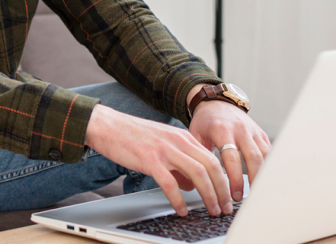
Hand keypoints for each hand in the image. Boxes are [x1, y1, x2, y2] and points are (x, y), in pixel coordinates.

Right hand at [85, 104, 231, 216]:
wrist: (107, 125)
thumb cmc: (132, 136)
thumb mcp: (163, 145)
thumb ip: (179, 163)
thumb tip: (191, 185)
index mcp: (183, 137)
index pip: (213, 159)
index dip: (224, 179)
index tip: (228, 195)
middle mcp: (178, 141)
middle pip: (211, 166)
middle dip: (222, 190)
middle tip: (225, 207)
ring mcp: (165, 150)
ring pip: (197, 174)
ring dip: (208, 195)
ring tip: (211, 210)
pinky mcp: (149, 160)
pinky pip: (170, 183)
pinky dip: (179, 199)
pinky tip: (182, 209)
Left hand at [186, 88, 271, 201]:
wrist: (217, 102)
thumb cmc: (204, 122)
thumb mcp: (195, 135)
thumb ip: (197, 156)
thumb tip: (197, 182)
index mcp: (222, 130)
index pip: (231, 157)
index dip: (235, 178)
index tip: (234, 195)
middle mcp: (240, 129)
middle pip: (253, 157)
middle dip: (252, 180)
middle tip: (247, 198)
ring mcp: (253, 131)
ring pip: (264, 155)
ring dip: (263, 176)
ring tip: (258, 193)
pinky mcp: (261, 134)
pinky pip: (269, 152)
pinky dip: (269, 167)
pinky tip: (265, 181)